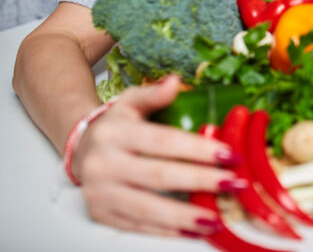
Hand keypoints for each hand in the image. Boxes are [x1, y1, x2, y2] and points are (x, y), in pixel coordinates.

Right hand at [72, 75, 243, 237]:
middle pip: (159, 175)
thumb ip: (154, 94)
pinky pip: (136, 225)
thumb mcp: (131, 101)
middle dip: (201, 181)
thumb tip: (175, 82)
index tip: (230, 155)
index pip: (163, 141)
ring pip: (147, 208)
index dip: (198, 149)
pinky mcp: (100, 213)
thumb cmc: (116, 125)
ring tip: (216, 219)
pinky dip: (166, 230)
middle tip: (234, 184)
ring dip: (185, 216)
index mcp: (116, 132)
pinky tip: (192, 230)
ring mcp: (100, 191)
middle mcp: (104, 163)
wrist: (79, 148)